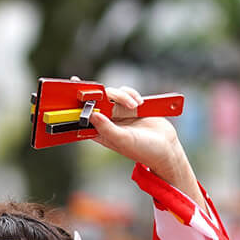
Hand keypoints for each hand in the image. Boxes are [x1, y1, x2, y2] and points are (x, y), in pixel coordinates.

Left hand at [85, 83, 206, 215]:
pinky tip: (139, 104)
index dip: (77, 104)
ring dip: (123, 96)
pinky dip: (131, 94)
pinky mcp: (131, 105)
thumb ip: (106, 128)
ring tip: (134, 107)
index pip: (84, 116)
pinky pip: (126, 92)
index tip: (73, 89)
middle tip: (104, 92)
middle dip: (102, 94)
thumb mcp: (123, 140)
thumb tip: (92, 114)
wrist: (166, 147)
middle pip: (97, 100)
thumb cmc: (143, 150)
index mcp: (100, 132)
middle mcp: (108, 121)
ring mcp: (119, 112)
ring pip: (112, 94)